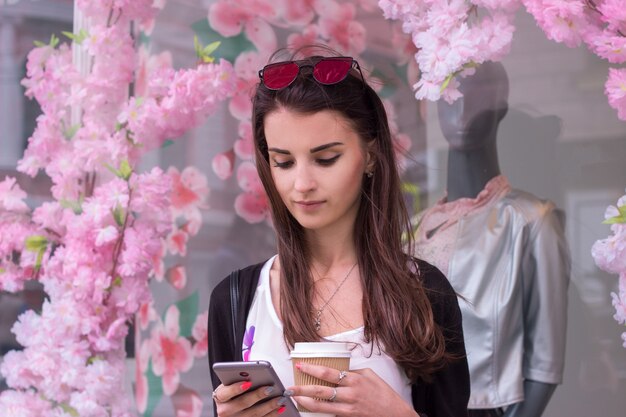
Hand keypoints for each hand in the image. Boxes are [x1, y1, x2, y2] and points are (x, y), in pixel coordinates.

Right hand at [213, 381, 288, 416]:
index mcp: (220, 398)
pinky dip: (272, 414)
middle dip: (258, 395)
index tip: (248, 382)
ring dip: (269, 406)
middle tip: (270, 388)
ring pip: (254, 414)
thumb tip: (253, 375)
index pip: (226, 392)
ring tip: (280, 398)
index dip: (236, 388)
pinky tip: (280, 408)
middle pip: (243, 403)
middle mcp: (225, 411)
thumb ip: (238, 379)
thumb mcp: (230, 384)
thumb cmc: (233, 392)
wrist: (230, 408)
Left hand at [287, 363, 417, 416]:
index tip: (301, 366)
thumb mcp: (369, 375)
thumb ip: (352, 372)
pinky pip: (330, 413)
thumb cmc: (384, 394)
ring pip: (322, 405)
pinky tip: (310, 407)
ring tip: (295, 398)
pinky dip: (318, 410)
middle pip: (321, 390)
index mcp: (354, 379)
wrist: (395, 414)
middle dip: (302, 387)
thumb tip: (338, 370)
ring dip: (306, 401)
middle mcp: (350, 394)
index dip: (312, 369)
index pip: (328, 373)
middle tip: (291, 386)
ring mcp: (348, 407)